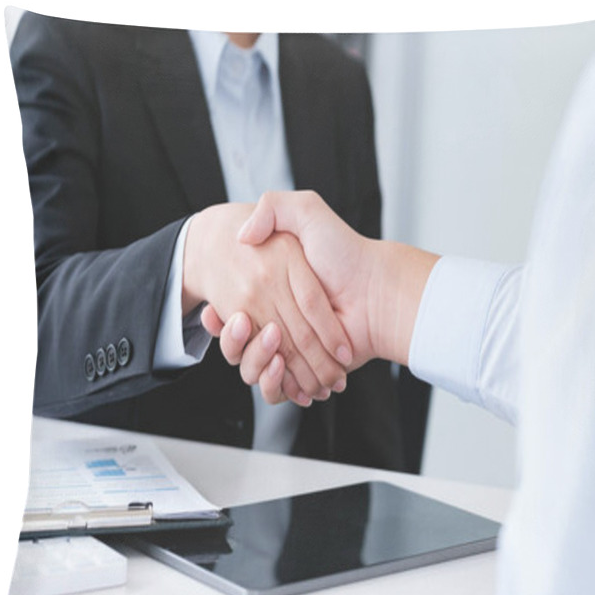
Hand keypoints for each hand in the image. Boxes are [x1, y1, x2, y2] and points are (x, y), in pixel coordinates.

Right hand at [182, 202, 351, 405]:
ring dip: (253, 360)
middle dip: (234, 340)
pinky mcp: (305, 371)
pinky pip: (276, 387)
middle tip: (242, 321)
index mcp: (270, 291)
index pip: (232, 313)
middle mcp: (277, 320)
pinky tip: (278, 364)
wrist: (379, 289)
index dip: (219, 318)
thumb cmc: (346, 251)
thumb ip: (273, 208)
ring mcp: (291, 348)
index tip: (215, 310)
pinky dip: (273, 383)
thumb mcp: (306, 211)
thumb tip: (242, 235)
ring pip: (252, 369)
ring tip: (270, 339)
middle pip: (238, 344)